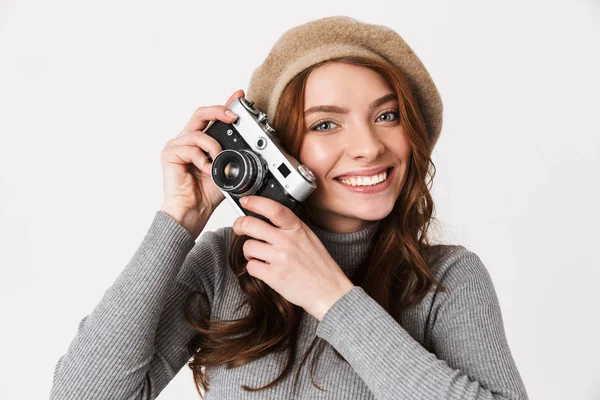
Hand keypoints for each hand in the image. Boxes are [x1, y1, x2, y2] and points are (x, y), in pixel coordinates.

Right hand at [160, 89, 244, 236]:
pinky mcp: (169, 154)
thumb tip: (250, 143)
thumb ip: (233, 153)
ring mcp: (176, 145)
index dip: (225, 105)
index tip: (239, 96)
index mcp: (200, 141)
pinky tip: (207, 171)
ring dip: (213, 146)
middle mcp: (187, 139)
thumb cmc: (207, 193)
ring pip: (198, 133)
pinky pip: (190, 148)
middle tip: (233, 116)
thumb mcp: (227, 167)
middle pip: (200, 113)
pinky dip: (203, 160)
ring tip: (218, 161)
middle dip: (219, 111)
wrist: (193, 210)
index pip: (211, 117)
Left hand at [232, 195, 354, 320]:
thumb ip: (290, 228)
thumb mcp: (309, 238)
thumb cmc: (320, 266)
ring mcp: (280, 259)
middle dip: (239, 225)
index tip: (246, 200)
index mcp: (297, 229)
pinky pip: (251, 267)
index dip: (256, 202)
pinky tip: (264, 269)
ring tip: (257, 255)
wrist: (329, 291)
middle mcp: (287, 241)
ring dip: (249, 252)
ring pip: (248, 247)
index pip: (273, 209)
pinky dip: (254, 268)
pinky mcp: (274, 276)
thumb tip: (267, 220)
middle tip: (239, 228)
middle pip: (251, 225)